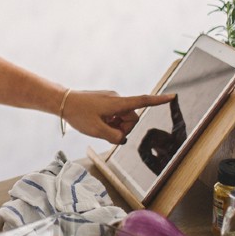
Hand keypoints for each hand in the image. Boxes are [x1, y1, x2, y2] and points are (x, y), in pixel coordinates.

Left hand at [61, 90, 176, 144]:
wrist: (62, 101)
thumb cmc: (78, 114)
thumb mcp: (96, 130)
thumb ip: (114, 137)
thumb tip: (122, 138)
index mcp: (117, 103)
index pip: (142, 101)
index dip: (158, 101)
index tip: (172, 97)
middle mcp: (116, 99)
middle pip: (131, 118)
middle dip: (122, 128)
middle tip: (105, 131)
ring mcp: (110, 99)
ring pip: (122, 118)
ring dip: (114, 125)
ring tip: (98, 125)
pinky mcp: (105, 101)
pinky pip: (114, 115)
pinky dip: (109, 121)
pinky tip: (96, 122)